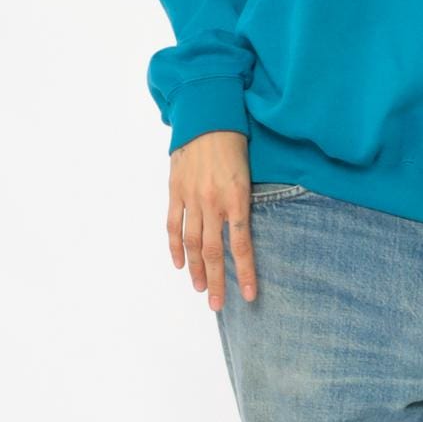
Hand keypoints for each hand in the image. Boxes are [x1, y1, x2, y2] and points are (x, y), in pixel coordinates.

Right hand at [167, 130, 257, 308]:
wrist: (207, 116)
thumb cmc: (234, 142)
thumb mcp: (248, 173)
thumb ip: (244, 203)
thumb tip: (244, 231)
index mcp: (236, 198)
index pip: (241, 245)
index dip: (244, 273)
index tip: (249, 295)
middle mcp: (212, 202)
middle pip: (212, 252)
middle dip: (217, 281)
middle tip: (218, 305)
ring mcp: (191, 198)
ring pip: (191, 243)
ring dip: (195, 270)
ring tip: (201, 289)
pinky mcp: (175, 191)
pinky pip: (173, 225)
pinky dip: (174, 247)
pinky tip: (179, 264)